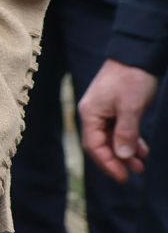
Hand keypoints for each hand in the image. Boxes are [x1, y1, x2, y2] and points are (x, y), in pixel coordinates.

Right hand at [79, 59, 157, 181]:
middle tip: (134, 174)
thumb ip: (126, 133)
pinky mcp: (115, 107)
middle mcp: (93, 114)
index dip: (108, 163)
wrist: (137, 54)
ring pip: (111, 138)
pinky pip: (119, 129)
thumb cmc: (132, 79)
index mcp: (91, 114)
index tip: (123, 178)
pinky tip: (141, 149)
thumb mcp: (131, 107)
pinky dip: (130, 140)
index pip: (94, 146)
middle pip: (101, 144)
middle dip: (117, 160)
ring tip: (141, 165)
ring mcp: (104, 110)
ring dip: (125, 152)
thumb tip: (122, 157)